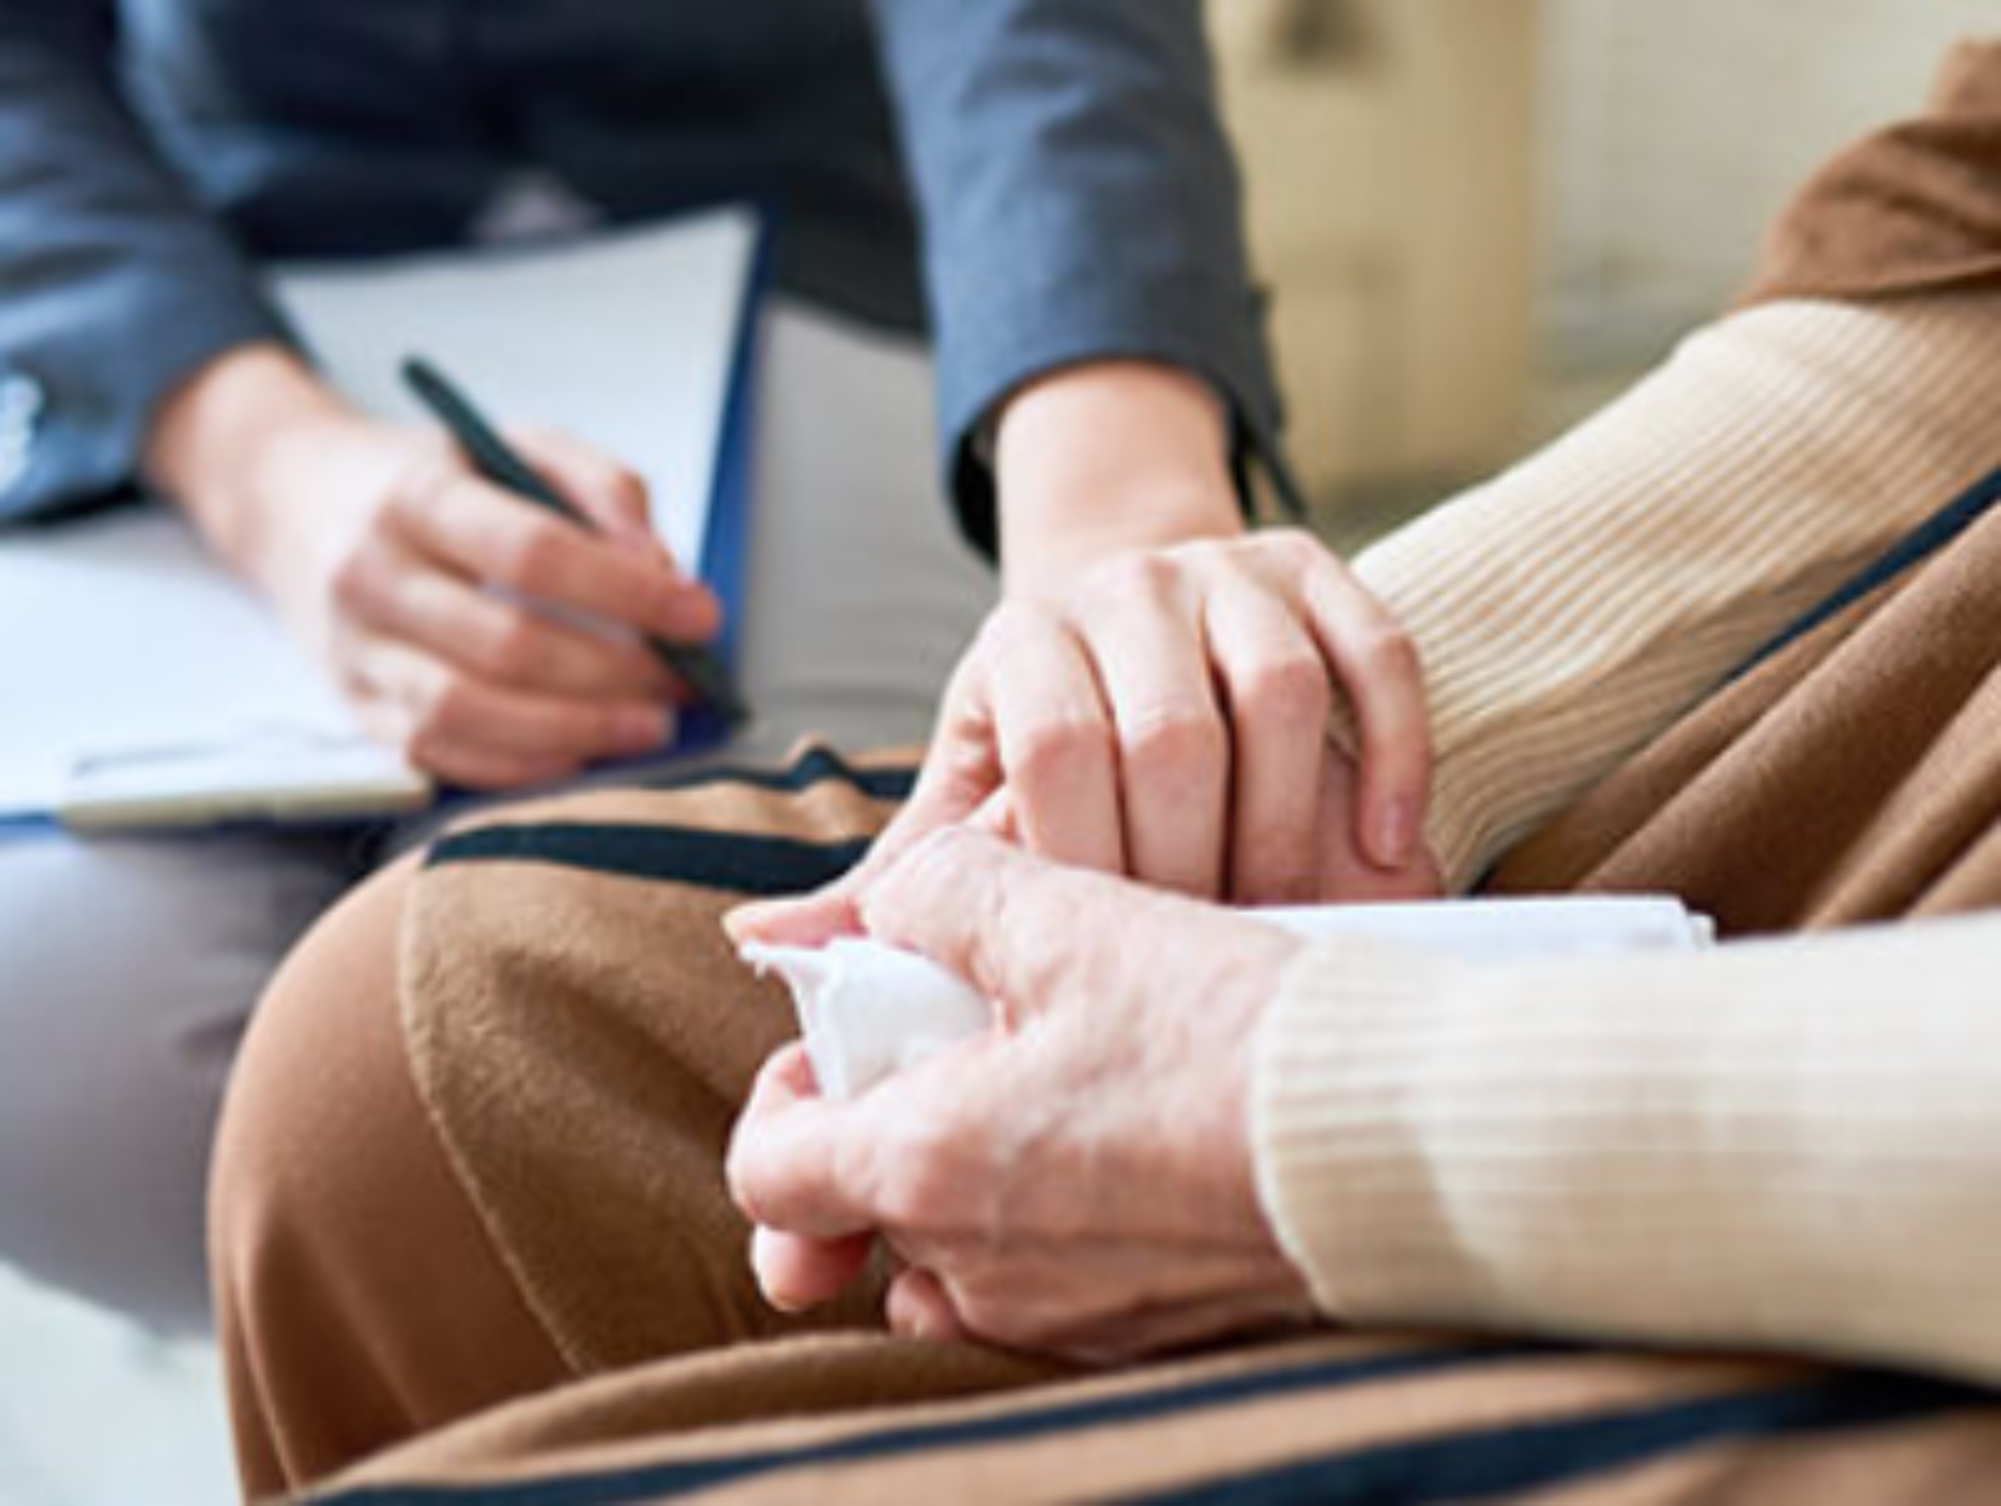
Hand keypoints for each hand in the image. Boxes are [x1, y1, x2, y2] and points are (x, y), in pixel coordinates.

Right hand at [147, 345, 720, 789]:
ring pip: (469, 713)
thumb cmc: (426, 477)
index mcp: (416, 496)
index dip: (628, 592)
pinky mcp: (354, 707)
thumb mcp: (513, 445)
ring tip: (647, 726)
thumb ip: (600, 488)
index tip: (699, 615)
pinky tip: (581, 749)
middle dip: (615, 674)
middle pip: (507, 644)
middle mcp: (372, 575)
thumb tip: (660, 565)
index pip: (533, 551)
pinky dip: (523, 765)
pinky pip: (440, 756)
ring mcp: (354, 649)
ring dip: (576, 731)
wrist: (292, 501)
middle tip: (682, 682)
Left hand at [727, 828, 1320, 1363]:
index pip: (769, 1170)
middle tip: (980, 1028)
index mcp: (930, 1168)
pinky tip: (1137, 1129)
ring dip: (987, 1162)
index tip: (851, 1037)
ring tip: (1068, 1069)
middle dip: (906, 1111)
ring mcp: (1069, 1316)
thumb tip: (890, 898)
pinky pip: (1059, 1279)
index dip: (787, 1092)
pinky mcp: (1152, 1331)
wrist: (1407, 1143)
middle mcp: (982, 1270)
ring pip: (967, 1243)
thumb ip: (943, 892)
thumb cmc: (1229, 1034)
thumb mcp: (1071, 920)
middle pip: (877, 1199)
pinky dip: (1066, 1209)